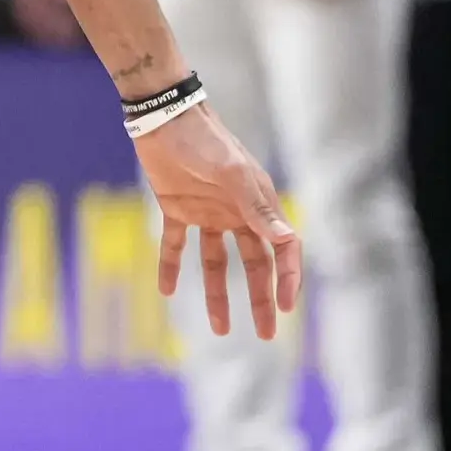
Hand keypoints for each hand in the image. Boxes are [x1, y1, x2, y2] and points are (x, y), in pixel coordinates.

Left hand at [133, 103, 300, 340]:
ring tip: (219, 330)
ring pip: (217, 262)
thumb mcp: (231, 173)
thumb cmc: (203, 140)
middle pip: (255, 264)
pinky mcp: (176, 208)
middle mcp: (236, 212)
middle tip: (264, 335)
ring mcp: (207, 212)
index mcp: (257, 204)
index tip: (284, 309)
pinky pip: (175, 245)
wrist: (162, 115)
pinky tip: (167, 292)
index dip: (288, 278)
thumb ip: (256, 208)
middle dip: (261, 298)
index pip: (283, 249)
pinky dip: (170, 267)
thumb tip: (287, 241)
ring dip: (218, 294)